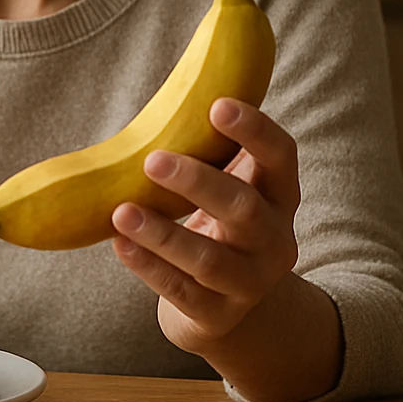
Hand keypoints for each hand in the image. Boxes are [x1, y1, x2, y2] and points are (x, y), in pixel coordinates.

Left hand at [111, 98, 301, 355]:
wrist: (229, 310)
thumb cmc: (218, 226)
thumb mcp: (228, 188)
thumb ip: (210, 149)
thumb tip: (174, 85)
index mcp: (279, 196)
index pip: (282, 156)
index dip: (255, 129)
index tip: (216, 104)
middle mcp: (275, 240)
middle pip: (244, 208)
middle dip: (198, 182)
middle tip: (151, 159)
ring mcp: (250, 283)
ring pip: (209, 260)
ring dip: (163, 235)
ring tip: (121, 212)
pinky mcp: (217, 316)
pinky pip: (181, 291)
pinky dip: (149, 267)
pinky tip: (120, 245)